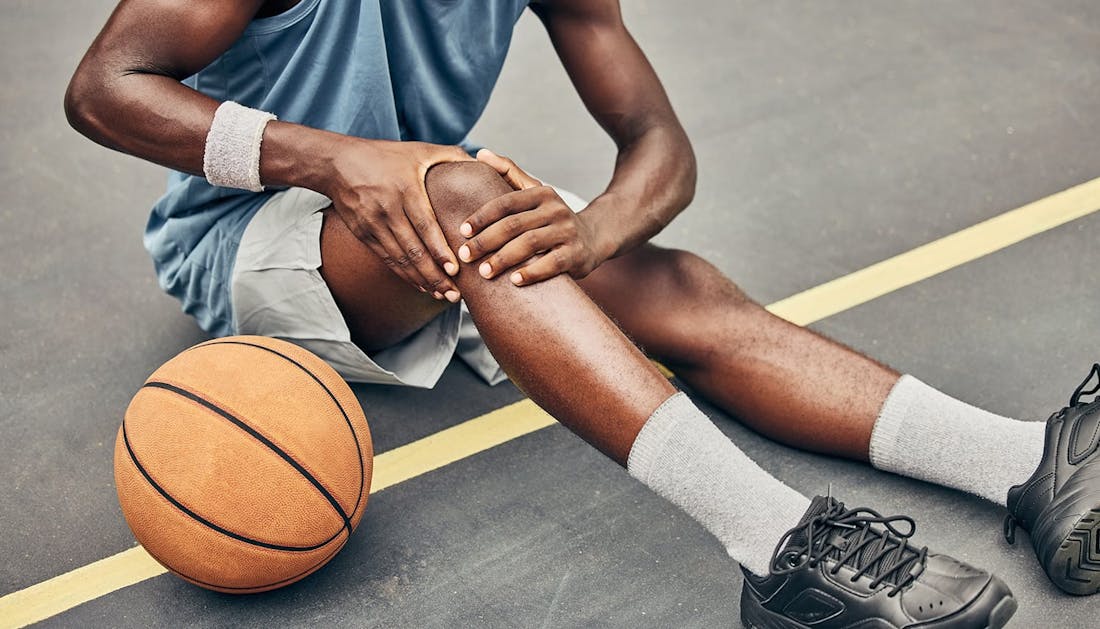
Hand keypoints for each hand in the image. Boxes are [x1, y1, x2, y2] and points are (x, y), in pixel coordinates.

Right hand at [324, 139, 472, 301]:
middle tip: (455, 293)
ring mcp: (373, 224)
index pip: (425, 225)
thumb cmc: (384, 155)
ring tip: (443, 294)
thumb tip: (483, 163)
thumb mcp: (418, 149)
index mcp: (405, 189)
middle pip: (413, 249)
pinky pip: (387, 259)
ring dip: (421, 280)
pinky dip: (405, 274)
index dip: (439, 249)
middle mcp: (388, 209)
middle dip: (435, 275)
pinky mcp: (363, 234)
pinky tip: (421, 285)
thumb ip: (451, 156)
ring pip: (400, 259)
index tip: (454, 269)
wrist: (337, 163)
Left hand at [457, 149, 603, 284]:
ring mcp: (567, 231)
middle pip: (514, 224)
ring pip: (530, 243)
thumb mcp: (534, 192)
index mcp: (541, 193)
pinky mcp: (575, 254)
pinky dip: (532, 272)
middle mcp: (555, 209)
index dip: (482, 217)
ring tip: (484, 272)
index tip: (462, 232)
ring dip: (503, 258)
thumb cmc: (551, 218)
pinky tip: (514, 281)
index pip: (506, 203)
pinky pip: (551, 264)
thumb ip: (508, 172)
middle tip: (465, 256)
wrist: (592, 237)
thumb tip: (480, 153)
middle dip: (486, 241)